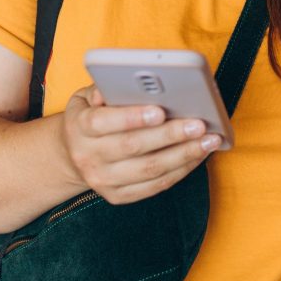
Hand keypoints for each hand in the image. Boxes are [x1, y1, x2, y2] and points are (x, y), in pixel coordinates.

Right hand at [57, 86, 221, 204]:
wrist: (72, 155)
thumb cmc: (89, 117)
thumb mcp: (85, 98)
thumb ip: (102, 89)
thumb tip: (121, 84)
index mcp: (79, 128)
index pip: (103, 122)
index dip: (133, 117)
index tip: (160, 110)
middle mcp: (89, 157)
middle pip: (133, 147)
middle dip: (170, 135)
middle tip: (199, 124)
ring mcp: (103, 180)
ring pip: (149, 169)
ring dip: (184, 155)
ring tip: (209, 140)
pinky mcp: (118, 196)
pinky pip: (155, 186)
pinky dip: (180, 171)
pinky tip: (198, 156)